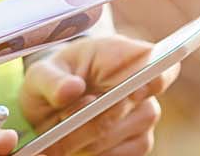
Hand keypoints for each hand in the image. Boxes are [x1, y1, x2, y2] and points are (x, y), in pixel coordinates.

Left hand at [19, 35, 176, 155]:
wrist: (55, 100)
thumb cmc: (54, 79)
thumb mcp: (42, 73)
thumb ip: (52, 80)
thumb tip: (72, 89)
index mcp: (124, 54)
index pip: (157, 67)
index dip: (149, 81)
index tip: (129, 91)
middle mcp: (144, 85)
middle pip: (125, 108)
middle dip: (87, 116)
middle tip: (62, 117)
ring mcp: (146, 115)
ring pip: (115, 134)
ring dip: (84, 137)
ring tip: (61, 129)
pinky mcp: (140, 142)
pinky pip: (118, 154)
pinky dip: (93, 152)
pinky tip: (77, 142)